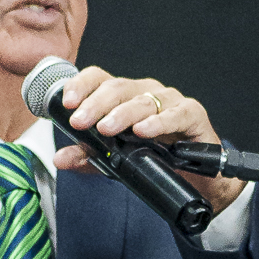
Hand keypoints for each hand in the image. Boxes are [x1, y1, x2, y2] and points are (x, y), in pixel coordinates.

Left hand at [53, 66, 244, 215]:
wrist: (197, 179)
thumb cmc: (158, 159)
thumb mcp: (117, 160)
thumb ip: (89, 157)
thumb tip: (60, 158)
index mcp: (124, 97)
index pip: (100, 79)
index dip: (82, 85)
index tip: (67, 102)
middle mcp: (146, 93)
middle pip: (117, 88)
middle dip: (95, 105)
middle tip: (79, 122)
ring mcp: (170, 101)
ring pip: (142, 100)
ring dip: (121, 114)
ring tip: (105, 128)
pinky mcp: (192, 114)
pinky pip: (175, 114)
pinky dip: (158, 122)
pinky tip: (143, 131)